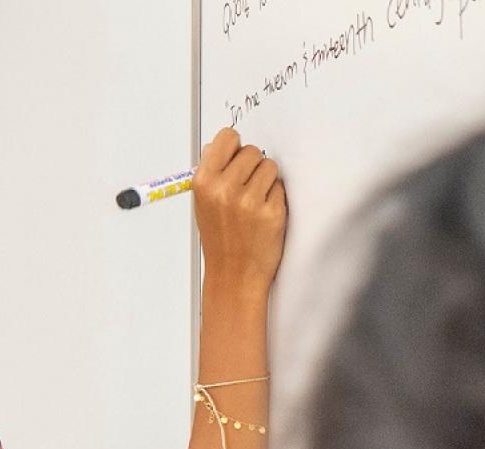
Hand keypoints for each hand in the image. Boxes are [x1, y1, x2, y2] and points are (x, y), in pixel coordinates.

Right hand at [193, 127, 287, 295]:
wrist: (233, 274)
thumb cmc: (220, 240)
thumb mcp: (203, 203)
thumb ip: (212, 173)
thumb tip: (219, 145)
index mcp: (204, 182)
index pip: (227, 137)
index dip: (235, 147)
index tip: (237, 158)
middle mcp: (224, 189)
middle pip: (252, 151)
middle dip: (252, 166)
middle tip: (247, 188)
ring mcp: (249, 201)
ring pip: (270, 166)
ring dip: (267, 181)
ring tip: (255, 202)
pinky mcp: (271, 212)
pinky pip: (280, 187)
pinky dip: (276, 198)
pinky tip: (264, 214)